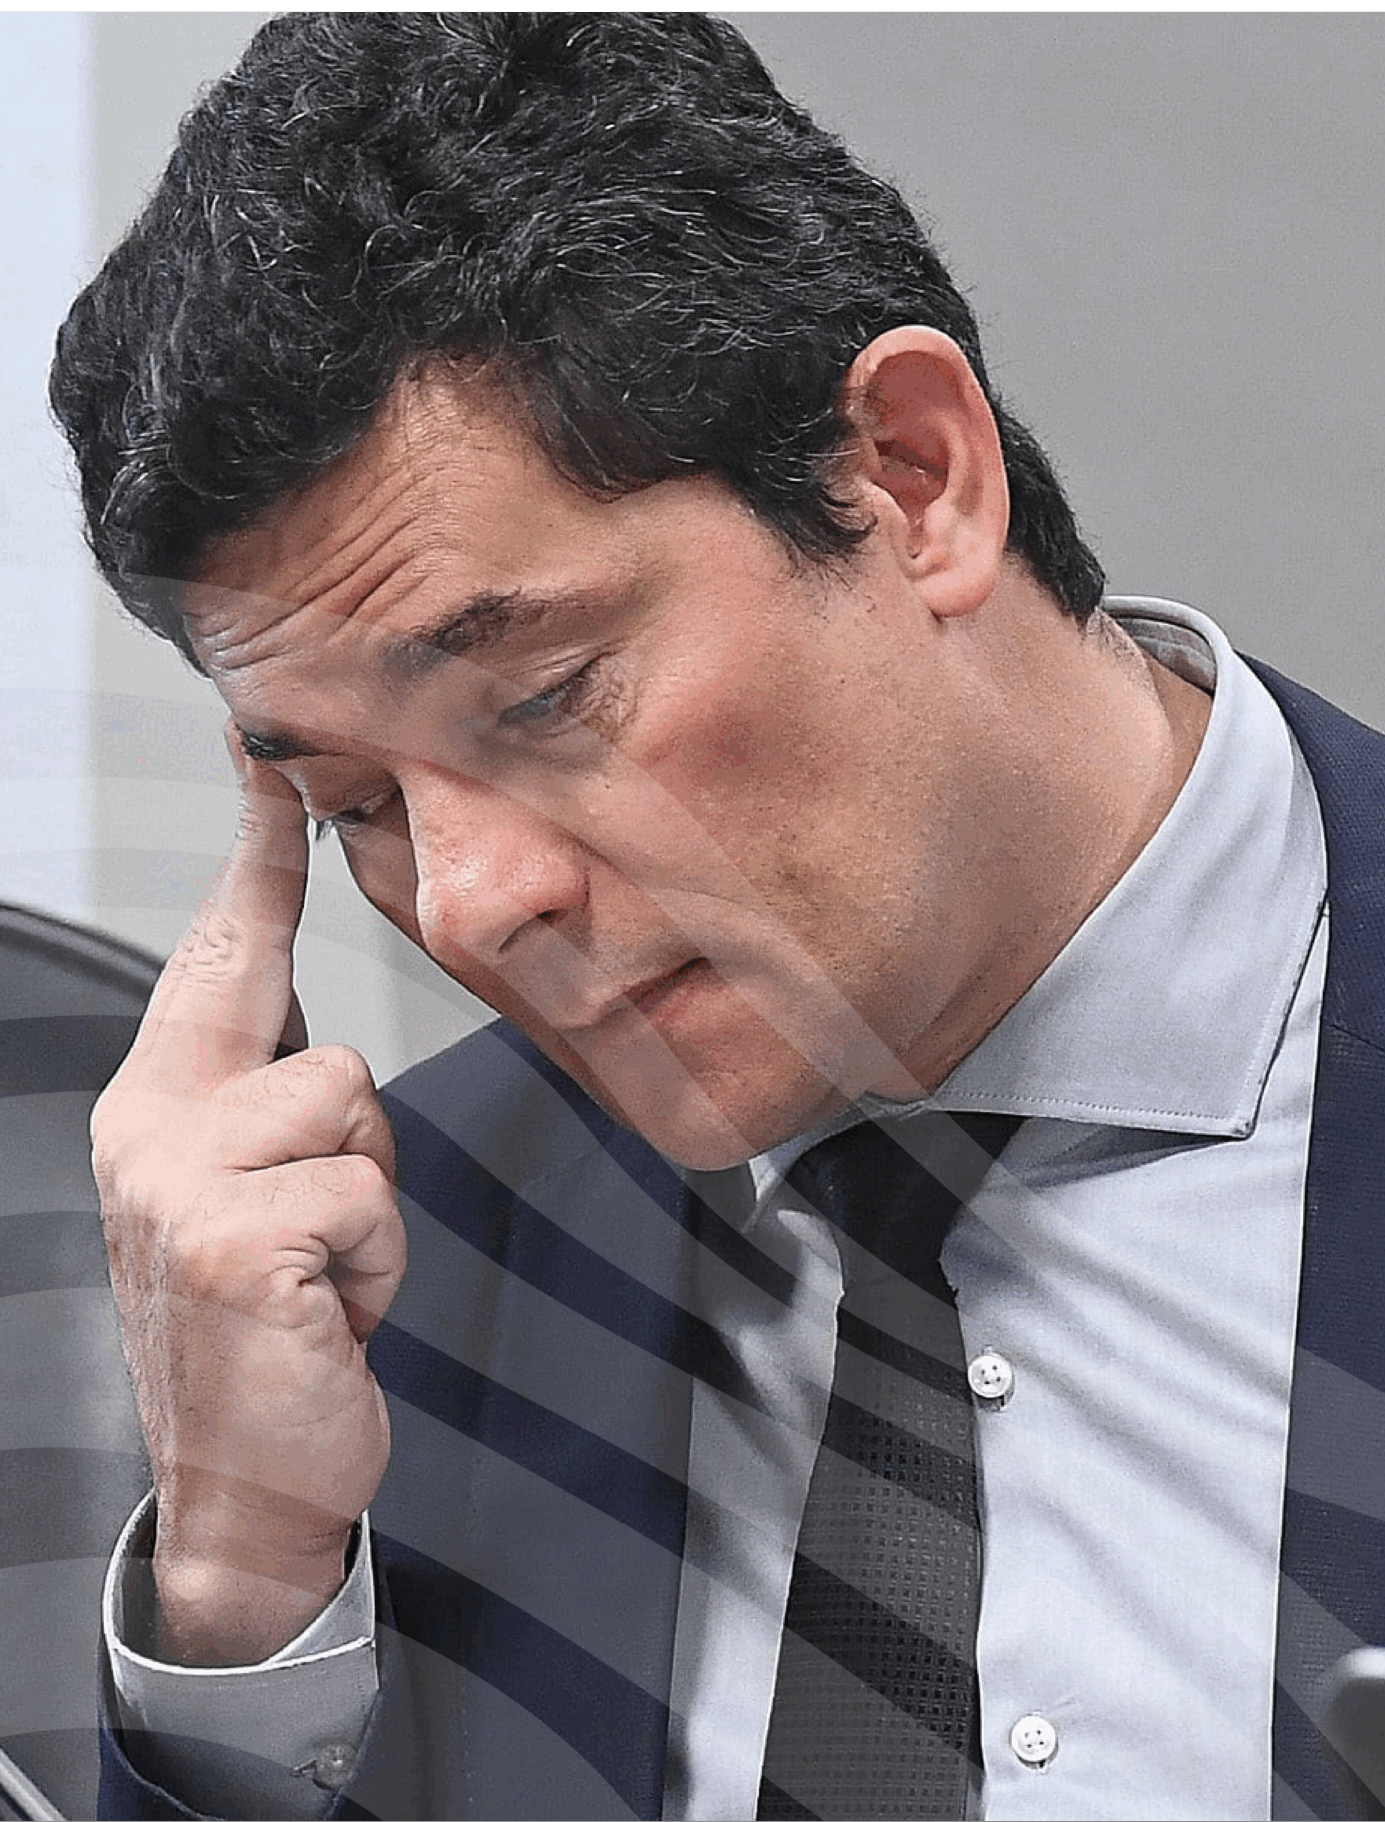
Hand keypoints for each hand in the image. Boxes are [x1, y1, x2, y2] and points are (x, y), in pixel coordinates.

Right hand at [90, 731, 406, 1664]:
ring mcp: (181, 1182)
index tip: (272, 752)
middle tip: (311, 1236)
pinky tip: (330, 1315)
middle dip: (352, 1142)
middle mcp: (150, 1128)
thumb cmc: (274, 1330)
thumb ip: (275, 1109)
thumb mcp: (261, 1197)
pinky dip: (381, 1264)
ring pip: (362, 1115)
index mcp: (159, 1105)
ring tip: (322, 1281)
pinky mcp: (237, 1238)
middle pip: (332, 1050)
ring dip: (374, 1207)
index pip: (224, 959)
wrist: (245, 1485)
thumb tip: (322, 1046)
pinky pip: (374, 1196)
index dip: (257, 853)